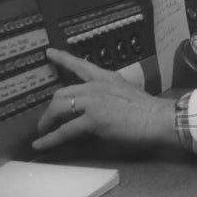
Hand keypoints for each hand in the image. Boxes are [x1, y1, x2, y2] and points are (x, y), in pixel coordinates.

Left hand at [32, 48, 176, 153]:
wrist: (157, 118)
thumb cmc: (147, 109)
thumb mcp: (124, 93)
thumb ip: (109, 96)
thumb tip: (99, 108)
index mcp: (106, 78)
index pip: (80, 65)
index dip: (62, 58)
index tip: (49, 52)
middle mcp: (96, 86)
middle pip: (62, 93)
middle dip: (51, 108)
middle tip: (47, 119)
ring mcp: (93, 102)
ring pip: (59, 108)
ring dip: (47, 121)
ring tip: (42, 131)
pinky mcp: (92, 119)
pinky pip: (64, 130)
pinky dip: (50, 139)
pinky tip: (40, 144)